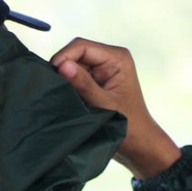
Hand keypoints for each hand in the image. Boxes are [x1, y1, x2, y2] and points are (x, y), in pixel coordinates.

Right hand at [51, 38, 180, 179]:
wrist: (139, 144)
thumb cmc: (129, 126)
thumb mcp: (105, 105)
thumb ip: (84, 84)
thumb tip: (62, 66)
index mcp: (117, 58)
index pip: (82, 46)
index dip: (64, 57)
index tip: (52, 76)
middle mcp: (109, 59)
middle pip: (75, 54)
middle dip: (63, 69)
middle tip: (54, 89)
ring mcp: (102, 71)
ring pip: (73, 67)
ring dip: (65, 80)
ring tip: (61, 96)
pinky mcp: (96, 82)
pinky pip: (75, 78)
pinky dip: (68, 87)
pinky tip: (66, 98)